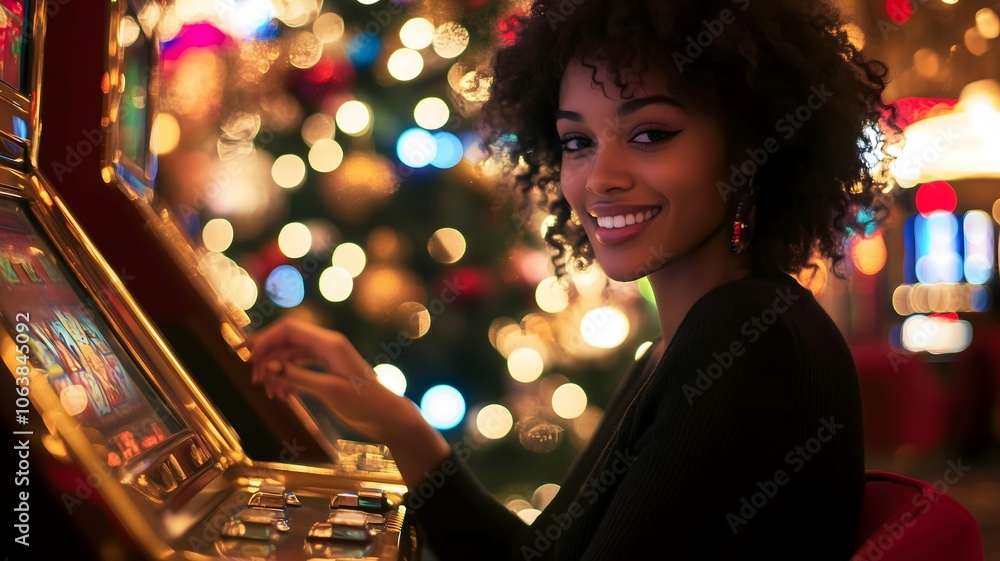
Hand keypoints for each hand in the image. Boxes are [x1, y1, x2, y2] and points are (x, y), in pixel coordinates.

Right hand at [247, 317, 451, 483]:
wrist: (388, 417)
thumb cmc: (364, 403)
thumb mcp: (329, 390)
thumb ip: (298, 376)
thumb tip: (269, 365)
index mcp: (329, 343)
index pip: (288, 329)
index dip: (264, 338)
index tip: (245, 354)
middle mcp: (327, 346)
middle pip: (287, 341)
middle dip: (267, 357)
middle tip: (256, 381)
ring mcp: (328, 358)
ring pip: (292, 355)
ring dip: (277, 370)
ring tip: (270, 393)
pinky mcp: (328, 370)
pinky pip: (301, 367)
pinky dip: (289, 378)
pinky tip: (284, 395)